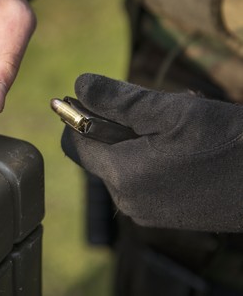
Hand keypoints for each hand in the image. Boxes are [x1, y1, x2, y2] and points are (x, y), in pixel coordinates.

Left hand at [61, 73, 242, 231]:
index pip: (74, 143)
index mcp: (121, 176)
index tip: (90, 93)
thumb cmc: (226, 142)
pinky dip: (153, 155)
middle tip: (154, 105)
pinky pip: (144, 178)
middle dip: (117, 124)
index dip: (76, 115)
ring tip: (179, 120)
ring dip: (139, 136)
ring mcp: (147, 212)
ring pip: (124, 162)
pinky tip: (187, 142)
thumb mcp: (169, 110)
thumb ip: (118, 100)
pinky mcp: (166, 215)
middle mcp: (127, 201)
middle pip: (100, 152)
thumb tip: (78, 85)